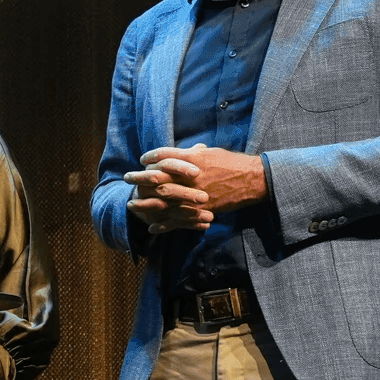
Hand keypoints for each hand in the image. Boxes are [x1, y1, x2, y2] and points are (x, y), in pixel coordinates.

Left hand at [124, 143, 266, 232]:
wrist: (252, 181)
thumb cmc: (232, 163)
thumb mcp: (211, 153)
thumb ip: (193, 154)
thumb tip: (181, 152)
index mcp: (191, 160)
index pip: (164, 156)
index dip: (150, 157)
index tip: (142, 160)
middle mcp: (190, 178)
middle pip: (157, 178)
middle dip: (139, 180)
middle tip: (127, 179)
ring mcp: (194, 196)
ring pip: (163, 202)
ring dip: (144, 204)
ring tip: (131, 205)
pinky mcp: (200, 211)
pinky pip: (178, 220)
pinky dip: (163, 225)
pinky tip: (152, 227)